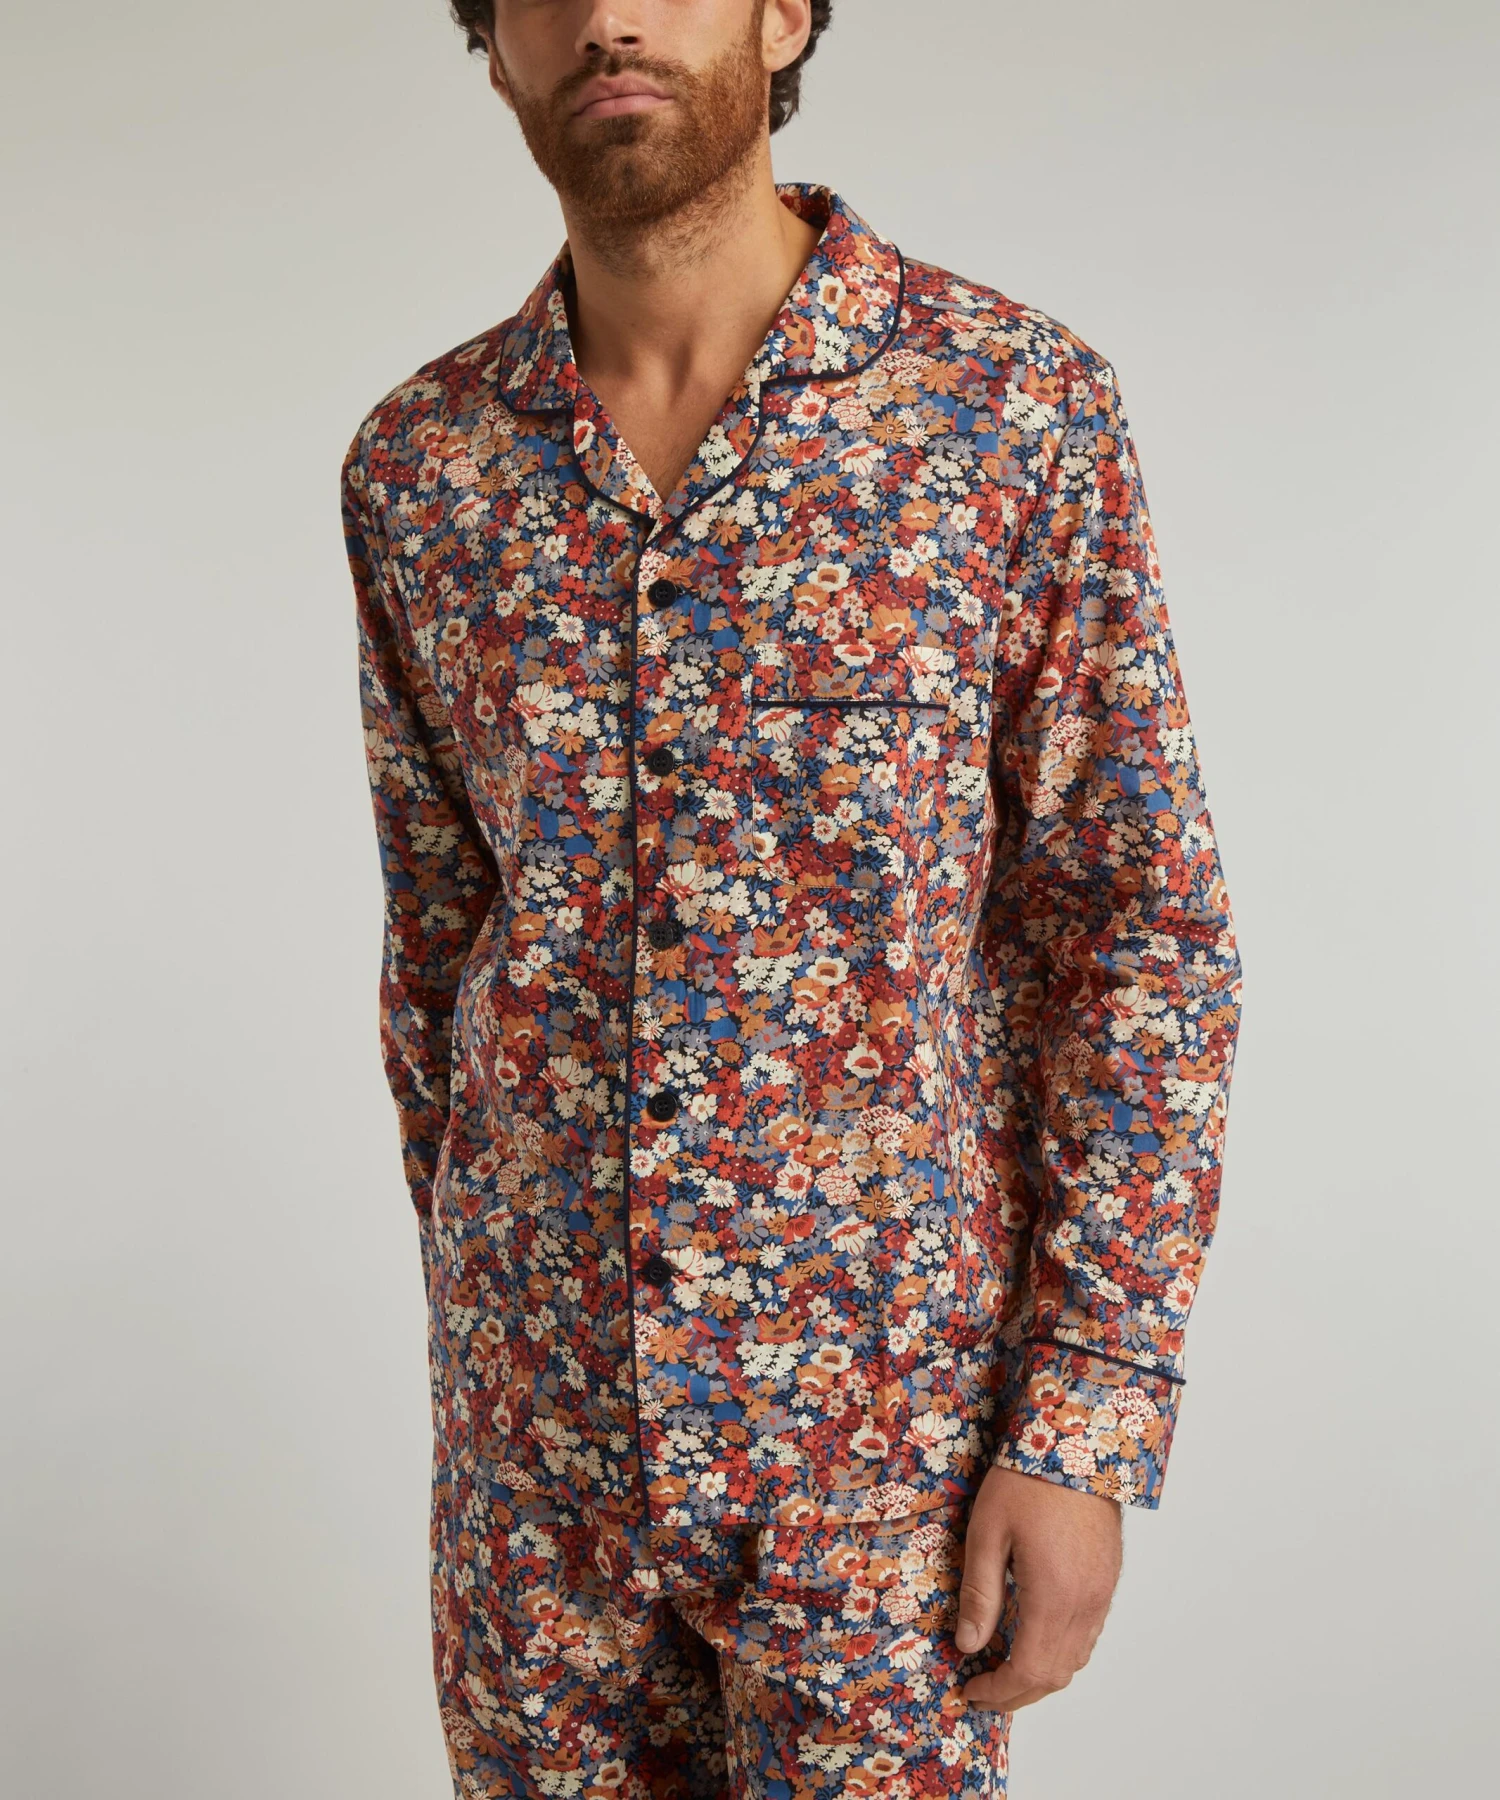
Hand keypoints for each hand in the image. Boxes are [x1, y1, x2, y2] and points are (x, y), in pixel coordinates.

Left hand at [955, 1464, 1121, 1711]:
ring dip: (1041, 1675)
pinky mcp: (1108, 1578)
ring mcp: (1102, 1593)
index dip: (999, 1692)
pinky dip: (1061, 1650)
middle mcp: (1085, 1604)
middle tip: (983, 1690)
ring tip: (1004, 1669)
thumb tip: (968, 1645)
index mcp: (1054, 1597)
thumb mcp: (988, 1533)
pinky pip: (1088, 1634)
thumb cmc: (1027, 1480)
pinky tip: (1035, 1637)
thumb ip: (980, 1594)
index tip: (971, 1691)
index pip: (1029, 1672)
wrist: (1078, 1440)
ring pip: (1076, 1659)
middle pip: (1055, 1675)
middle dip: (1018, 1693)